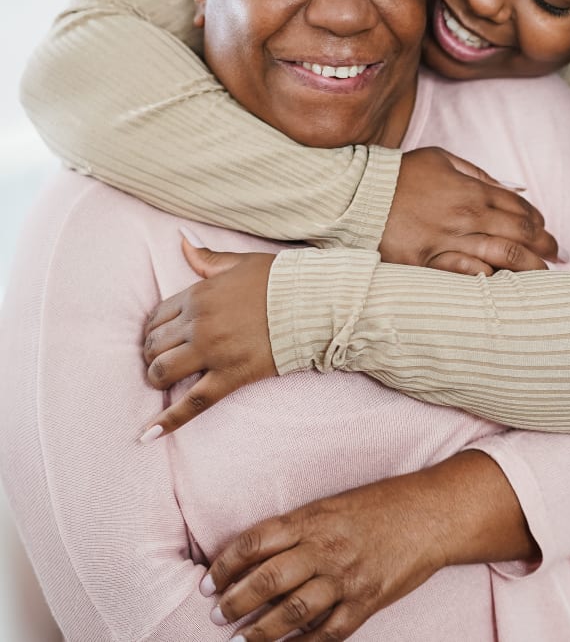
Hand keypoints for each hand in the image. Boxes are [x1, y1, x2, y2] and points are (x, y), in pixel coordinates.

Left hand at [140, 236, 276, 439]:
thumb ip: (208, 258)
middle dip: (153, 355)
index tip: (160, 337)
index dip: (154, 330)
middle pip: (155, 345)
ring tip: (163, 382)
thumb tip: (183, 242)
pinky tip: (148, 435)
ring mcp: (213, 352)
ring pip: (164, 372)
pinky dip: (168, 421)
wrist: (313, 302)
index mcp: (198, 294)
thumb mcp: (241, 263)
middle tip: (163, 360)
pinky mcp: (231, 376)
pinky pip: (193, 402)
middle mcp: (199, 324)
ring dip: (157, 379)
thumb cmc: (280, 280)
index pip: (157, 316)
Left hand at [201, 471, 450, 641]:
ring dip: (261, 630)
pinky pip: (328, 633)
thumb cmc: (380, 504)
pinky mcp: (366, 601)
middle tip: (218, 613)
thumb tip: (258, 553)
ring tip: (243, 639)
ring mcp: (346, 577)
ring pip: (292, 611)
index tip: (210, 580)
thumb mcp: (334, 504)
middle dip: (235, 600)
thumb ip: (299, 527)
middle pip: (268, 579)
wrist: (430, 513)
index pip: (256, 541)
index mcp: (313, 518)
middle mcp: (325, 547)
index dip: (227, 563)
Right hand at [381, 146, 559, 274]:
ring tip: (541, 278)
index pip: (519, 209)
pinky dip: (488, 279)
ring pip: (502, 257)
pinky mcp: (426, 263)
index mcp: (471, 191)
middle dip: (544, 247)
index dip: (538, 223)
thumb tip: (508, 188)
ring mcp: (447, 241)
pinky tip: (502, 284)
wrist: (358, 195)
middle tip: (556, 257)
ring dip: (528, 268)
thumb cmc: (400, 175)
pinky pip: (464, 274)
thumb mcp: (440, 158)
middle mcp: (466, 216)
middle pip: (519, 235)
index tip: (544, 232)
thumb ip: (476, 173)